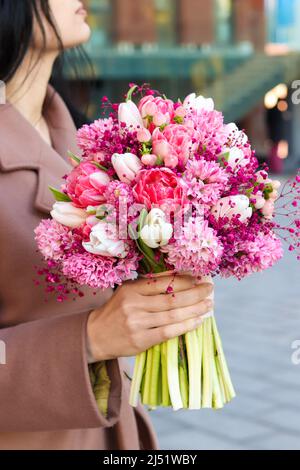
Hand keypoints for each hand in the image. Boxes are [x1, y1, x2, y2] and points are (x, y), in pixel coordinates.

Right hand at [87, 274, 213, 360]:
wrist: (94, 335)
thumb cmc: (116, 311)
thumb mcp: (128, 291)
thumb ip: (150, 285)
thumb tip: (180, 276)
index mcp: (132, 289)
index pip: (163, 282)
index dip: (184, 280)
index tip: (199, 277)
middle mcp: (134, 304)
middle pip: (172, 298)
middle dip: (195, 293)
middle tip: (210, 289)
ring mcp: (137, 323)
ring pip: (173, 315)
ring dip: (195, 309)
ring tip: (209, 304)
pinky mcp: (141, 340)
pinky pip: (169, 332)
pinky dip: (186, 325)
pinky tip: (198, 321)